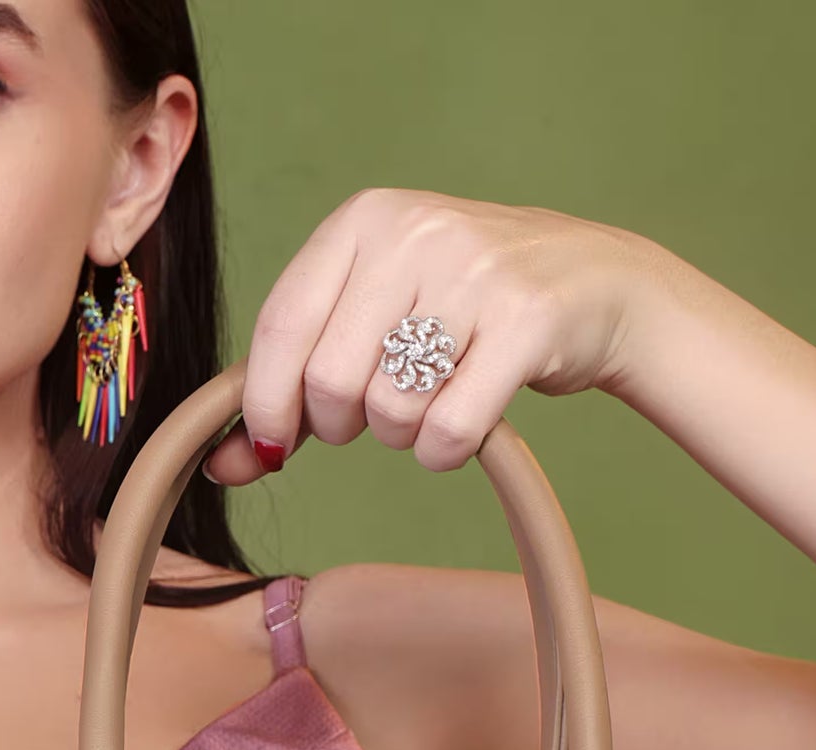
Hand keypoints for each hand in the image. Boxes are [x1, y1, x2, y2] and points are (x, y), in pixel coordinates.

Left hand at [204, 189, 662, 482]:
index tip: (275, 443)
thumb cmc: (462, 310)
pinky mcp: (527, 322)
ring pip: (389, 411)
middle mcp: (416, 232)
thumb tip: (220, 465)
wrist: (595, 284)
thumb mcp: (371, 319)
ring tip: (432, 402)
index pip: (282, 327)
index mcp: (363, 220)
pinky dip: (445, 452)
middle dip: (342, 424)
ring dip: (401, 437)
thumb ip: (292, 388)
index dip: (267, 404)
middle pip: (330, 381)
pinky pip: (447, 432)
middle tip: (376, 412)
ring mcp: (476, 272)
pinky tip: (465, 423)